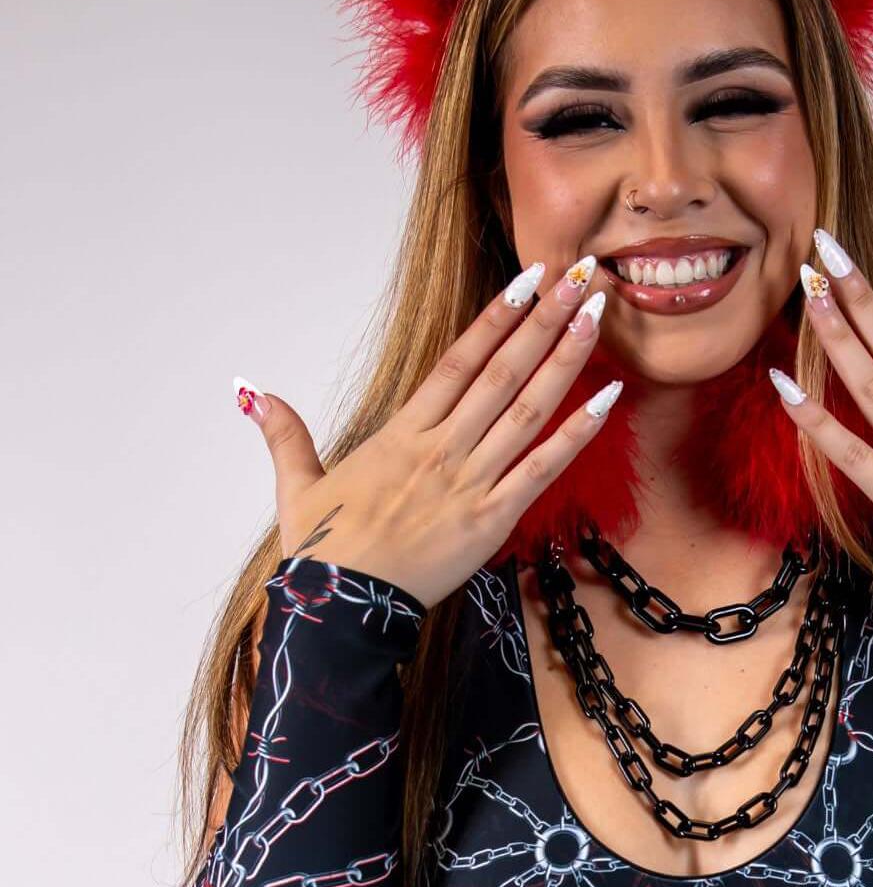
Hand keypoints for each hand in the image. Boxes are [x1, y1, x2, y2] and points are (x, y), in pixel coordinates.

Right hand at [233, 256, 620, 609]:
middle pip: (501, 372)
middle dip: (544, 321)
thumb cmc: (325, 551)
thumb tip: (253, 392)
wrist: (342, 608)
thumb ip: (286, 434)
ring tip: (595, 316)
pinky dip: (576, 435)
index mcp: (401, 434)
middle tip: (581, 277)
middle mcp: (441, 449)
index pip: (459, 361)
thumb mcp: (298, 486)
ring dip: (564, 361)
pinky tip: (606, 400)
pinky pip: (542, 470)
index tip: (529, 279)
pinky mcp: (492, 521)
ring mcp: (470, 483)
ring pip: (526, 410)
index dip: (496, 317)